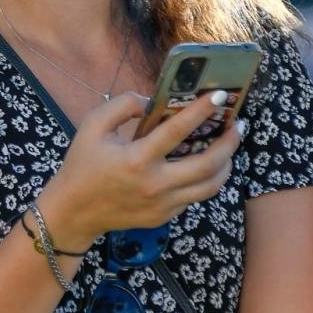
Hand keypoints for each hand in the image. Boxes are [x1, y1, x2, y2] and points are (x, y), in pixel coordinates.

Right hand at [45, 90, 242, 248]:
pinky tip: (206, 165)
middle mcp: (155, 184)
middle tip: (238, 125)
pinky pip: (194, 197)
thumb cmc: (82, 165)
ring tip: (230, 147)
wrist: (74, 212)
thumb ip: (122, 106)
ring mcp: (162, 204)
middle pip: (207, 164)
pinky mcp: (164, 216)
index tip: (220, 96)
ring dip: (226, 164)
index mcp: (137, 159)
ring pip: (210, 186)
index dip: (202, 110)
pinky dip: (205, 180)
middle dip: (229, 142)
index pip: (178, 130)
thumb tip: (151, 101)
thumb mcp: (92, 126)